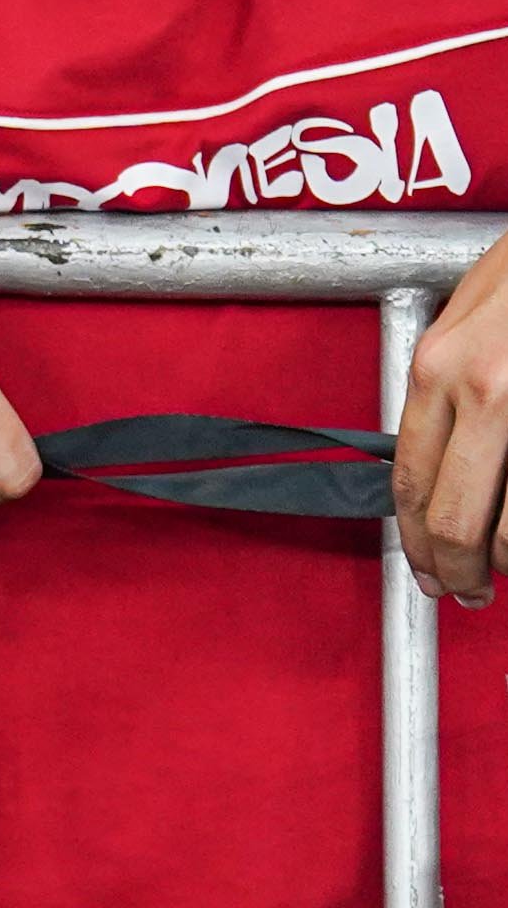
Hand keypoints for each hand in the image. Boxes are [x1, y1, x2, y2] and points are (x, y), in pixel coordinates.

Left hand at [395, 224, 507, 597]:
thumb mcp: (468, 314)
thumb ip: (448, 384)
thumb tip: (438, 453)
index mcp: (440, 367)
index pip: (409, 480)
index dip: (415, 538)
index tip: (423, 566)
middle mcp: (482, 393)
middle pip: (454, 518)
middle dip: (456, 569)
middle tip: (463, 592)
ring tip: (507, 572)